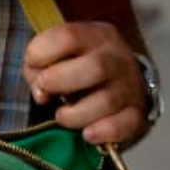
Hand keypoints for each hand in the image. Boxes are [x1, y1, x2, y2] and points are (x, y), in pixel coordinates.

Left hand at [24, 21, 149, 147]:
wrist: (123, 83)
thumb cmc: (80, 69)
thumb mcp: (61, 55)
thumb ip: (41, 66)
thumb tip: (41, 92)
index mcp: (97, 36)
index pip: (69, 36)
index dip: (41, 54)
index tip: (33, 67)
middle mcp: (117, 58)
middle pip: (96, 67)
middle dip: (59, 82)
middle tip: (45, 94)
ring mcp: (129, 87)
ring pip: (106, 101)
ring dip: (74, 115)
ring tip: (63, 115)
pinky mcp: (136, 114)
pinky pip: (124, 124)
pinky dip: (102, 131)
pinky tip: (87, 133)